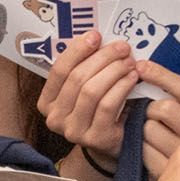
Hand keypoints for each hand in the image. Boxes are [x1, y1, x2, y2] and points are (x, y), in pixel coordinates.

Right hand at [36, 33, 137, 159]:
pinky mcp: (95, 138)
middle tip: (121, 47)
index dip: (77, 50)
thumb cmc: (98, 110)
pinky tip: (132, 78)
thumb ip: (83, 68)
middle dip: (102, 58)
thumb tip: (96, 38)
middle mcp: (55, 118)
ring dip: (113, 71)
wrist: (110, 144)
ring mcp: (73, 131)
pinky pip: (107, 106)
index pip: (59, 70)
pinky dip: (121, 87)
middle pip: (77, 79)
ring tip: (129, 62)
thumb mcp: (84, 89)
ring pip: (91, 91)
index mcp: (47, 102)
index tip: (95, 36)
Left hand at [131, 61, 179, 175]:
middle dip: (149, 108)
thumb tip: (145, 68)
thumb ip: (179, 97)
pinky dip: (140, 147)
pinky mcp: (172, 174)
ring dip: (142, 129)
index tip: (141, 66)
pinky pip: (143, 150)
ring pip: (149, 129)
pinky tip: (148, 150)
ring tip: (150, 135)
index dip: (160, 74)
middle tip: (149, 114)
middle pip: (164, 108)